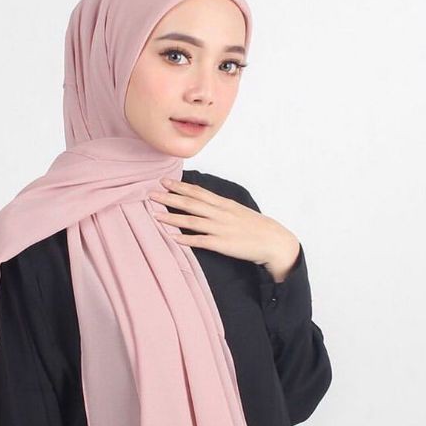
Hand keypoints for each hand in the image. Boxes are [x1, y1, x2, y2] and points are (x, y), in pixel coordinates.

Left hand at [147, 176, 299, 281]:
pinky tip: (171, 237)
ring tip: (155, 214)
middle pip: (191, 203)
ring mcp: (220, 229)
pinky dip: (185, 239)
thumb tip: (204, 203)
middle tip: (151, 193)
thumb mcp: (237, 210)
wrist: (273, 241)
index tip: (165, 181)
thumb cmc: (255, 226)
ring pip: (191, 221)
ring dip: (172, 217)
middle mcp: (220, 213)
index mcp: (224, 204)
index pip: (198, 192)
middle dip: (170, 197)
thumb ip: (220, 207)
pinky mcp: (221, 244)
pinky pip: (200, 241)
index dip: (180, 187)